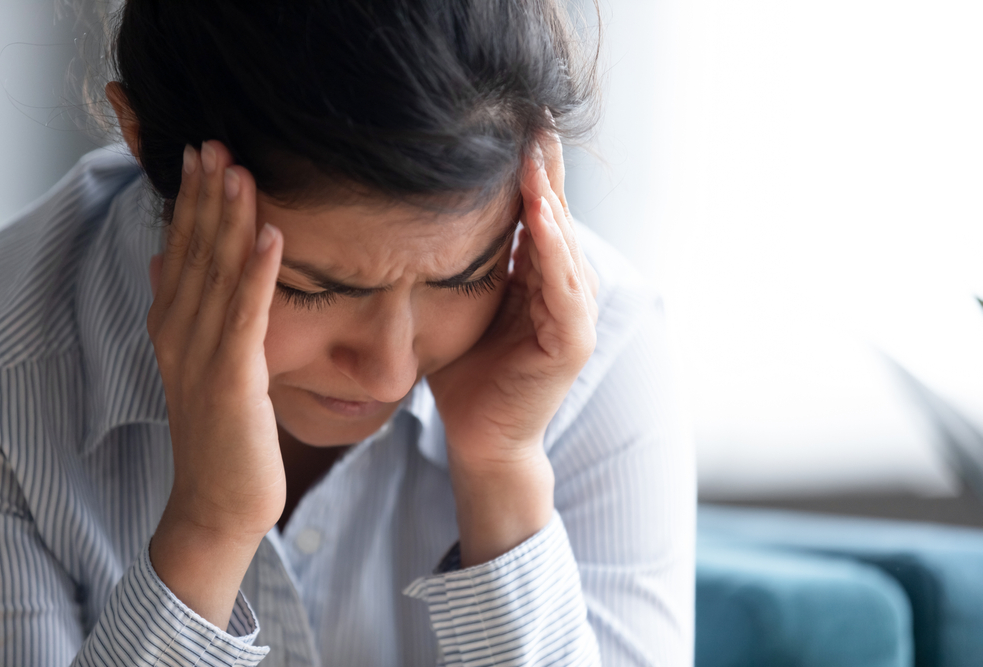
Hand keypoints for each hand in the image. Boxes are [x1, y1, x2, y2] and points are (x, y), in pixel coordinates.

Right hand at [147, 141, 284, 625]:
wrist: (218, 503)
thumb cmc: (220, 434)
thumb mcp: (197, 366)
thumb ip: (184, 312)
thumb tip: (165, 263)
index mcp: (173, 326)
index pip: (182, 251)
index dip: (193, 202)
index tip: (204, 154)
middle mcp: (179, 334)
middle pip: (194, 252)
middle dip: (207, 196)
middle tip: (216, 142)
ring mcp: (202, 356)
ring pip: (216, 274)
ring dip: (229, 220)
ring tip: (241, 171)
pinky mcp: (232, 379)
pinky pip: (245, 315)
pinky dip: (257, 273)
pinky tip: (272, 235)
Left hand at [427, 131, 598, 564]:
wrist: (479, 436)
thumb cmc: (466, 372)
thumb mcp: (459, 305)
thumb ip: (460, 264)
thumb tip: (419, 216)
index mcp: (539, 279)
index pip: (536, 214)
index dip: (528, 171)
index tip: (513, 124)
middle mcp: (565, 290)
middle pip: (554, 218)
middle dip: (543, 170)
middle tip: (532, 117)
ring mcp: (574, 316)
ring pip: (561, 245)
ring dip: (549, 198)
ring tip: (534, 152)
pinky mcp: (571, 341)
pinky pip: (562, 286)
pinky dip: (550, 249)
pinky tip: (536, 214)